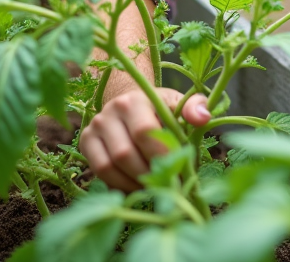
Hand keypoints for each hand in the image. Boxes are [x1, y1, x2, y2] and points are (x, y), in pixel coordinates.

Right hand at [80, 86, 210, 191]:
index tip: (180, 170)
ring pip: (108, 166)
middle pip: (125, 153)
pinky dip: (119, 185)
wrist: (130, 105)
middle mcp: (108, 113)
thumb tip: (203, 118)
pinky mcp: (85, 143)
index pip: (145, 133)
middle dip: (149, 174)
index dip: (163, 156)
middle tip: (169, 185)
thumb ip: (195, 108)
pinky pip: (99, 172)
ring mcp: (93, 128)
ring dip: (133, 183)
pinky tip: (137, 186)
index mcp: (134, 101)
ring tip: (154, 188)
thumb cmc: (159, 108)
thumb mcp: (178, 104)